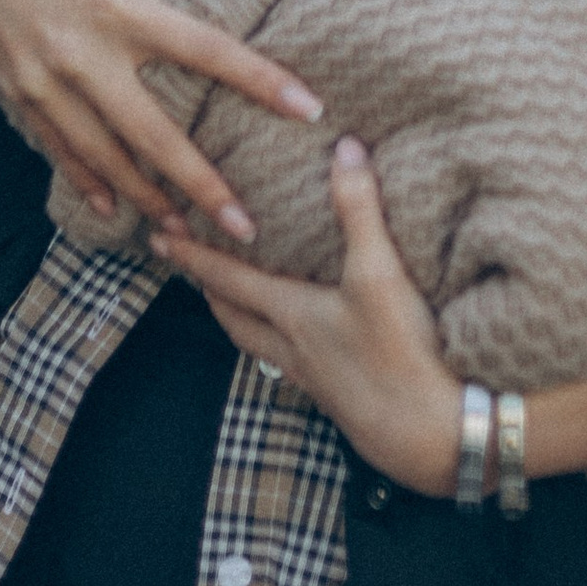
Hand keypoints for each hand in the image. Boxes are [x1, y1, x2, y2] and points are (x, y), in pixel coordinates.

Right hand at [0, 0, 321, 237]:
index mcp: (118, 0)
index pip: (205, 50)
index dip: (260, 80)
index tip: (309, 108)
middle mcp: (82, 52)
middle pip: (153, 136)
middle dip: (201, 186)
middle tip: (246, 227)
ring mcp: (44, 79)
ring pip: (105, 157)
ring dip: (149, 198)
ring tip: (189, 235)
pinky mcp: (16, 89)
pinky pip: (58, 149)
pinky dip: (89, 182)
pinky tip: (118, 210)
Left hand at [153, 138, 464, 493]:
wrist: (427, 435)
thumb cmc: (397, 354)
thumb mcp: (380, 274)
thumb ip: (361, 211)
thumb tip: (346, 149)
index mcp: (291, 315)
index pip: (229, 280)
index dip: (193, 256)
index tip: (159, 238)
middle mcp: (293, 348)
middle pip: (235, 320)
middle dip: (210, 293)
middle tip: (191, 272)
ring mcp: (315, 378)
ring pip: (262, 346)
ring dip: (244, 321)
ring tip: (242, 304)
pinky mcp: (340, 396)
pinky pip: (294, 365)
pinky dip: (283, 345)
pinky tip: (306, 341)